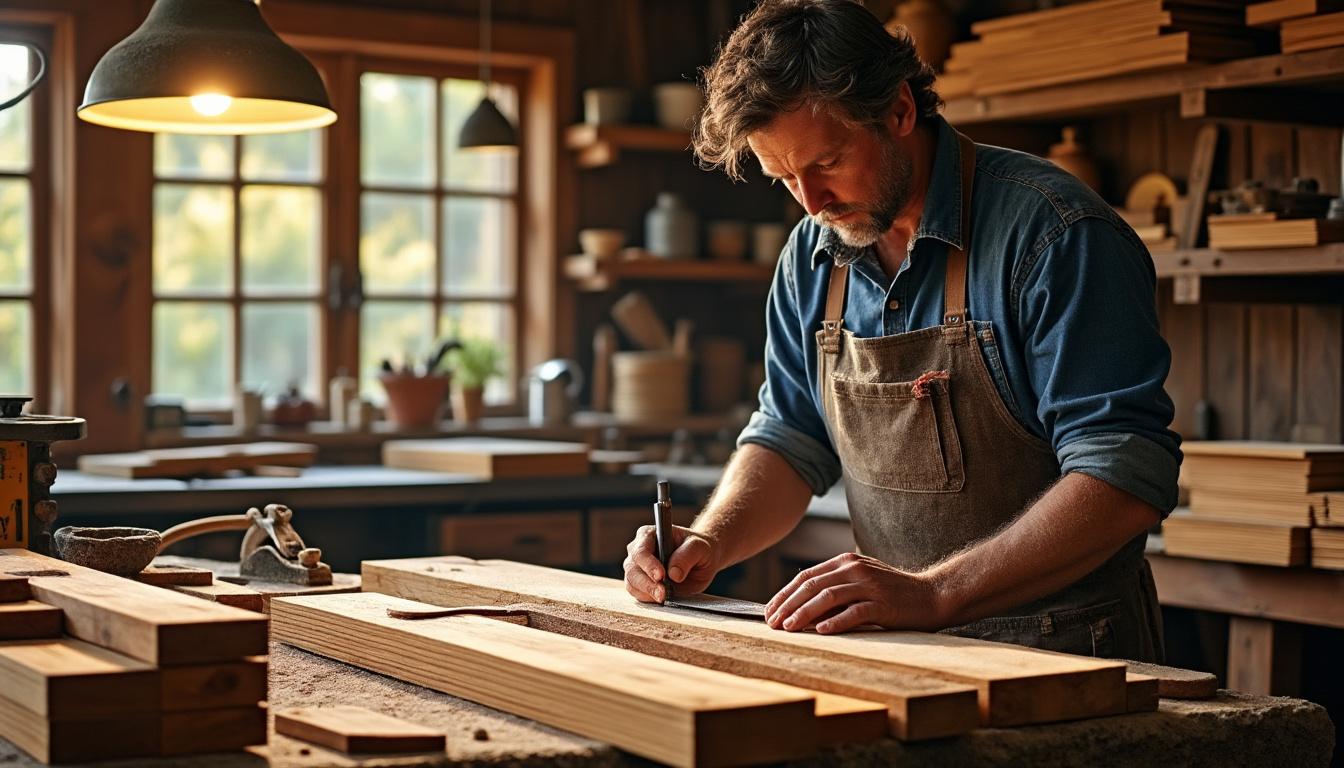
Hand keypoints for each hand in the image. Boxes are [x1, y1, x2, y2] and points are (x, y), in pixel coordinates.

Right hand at [623, 524, 719, 603]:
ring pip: (632, 582)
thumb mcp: (699, 547)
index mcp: (649, 535)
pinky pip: (637, 593)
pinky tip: (661, 597)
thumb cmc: (698, 549)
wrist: (700, 561)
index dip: (648, 564)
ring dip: (647, 592)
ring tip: (664, 596)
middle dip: (647, 583)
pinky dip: (647, 598)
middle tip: (663, 593)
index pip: (641, 550)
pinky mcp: (640, 583)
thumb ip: (687, 556)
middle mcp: (638, 550)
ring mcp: (637, 567)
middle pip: (632, 568)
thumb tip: (673, 573)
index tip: (661, 576)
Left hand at [764, 552, 946, 633]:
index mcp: (845, 562)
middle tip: (771, 623)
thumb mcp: (860, 583)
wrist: (932, 595)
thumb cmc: (892, 593)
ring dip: (804, 613)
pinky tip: (822, 631)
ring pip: (828, 597)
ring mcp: (869, 585)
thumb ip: (834, 588)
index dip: (784, 594)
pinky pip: (855, 612)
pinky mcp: (883, 603)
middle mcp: (855, 569)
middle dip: (787, 605)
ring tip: (788, 628)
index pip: (805, 576)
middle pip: (812, 585)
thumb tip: (800, 609)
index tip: (768, 612)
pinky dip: (836, 621)